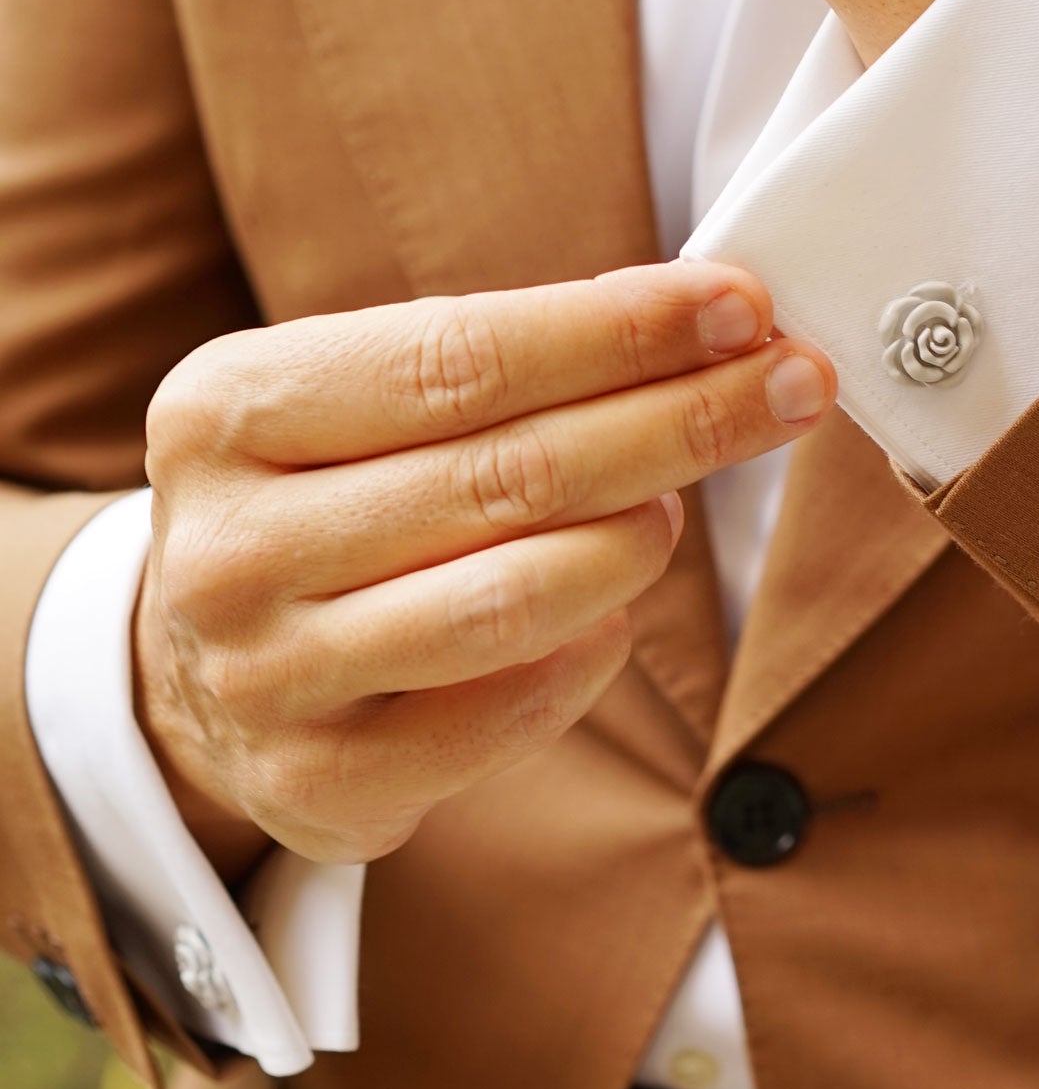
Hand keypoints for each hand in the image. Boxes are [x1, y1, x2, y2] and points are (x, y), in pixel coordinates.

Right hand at [134, 264, 832, 874]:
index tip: (740, 306)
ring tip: (675, 508)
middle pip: (505, 475)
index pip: (457, 360)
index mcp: (224, 412)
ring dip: (634, 542)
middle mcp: (228, 547)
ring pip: (511, 600)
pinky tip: (613, 614)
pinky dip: (589, 654)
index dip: (614, 332)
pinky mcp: (320, 782)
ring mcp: (266, 674)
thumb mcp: (352, 402)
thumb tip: (703, 325)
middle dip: (676, 421)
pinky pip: (505, 714)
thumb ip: (494, 364)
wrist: (196, 671)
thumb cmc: (322, 501)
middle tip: (792, 385)